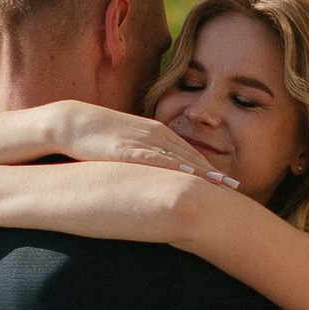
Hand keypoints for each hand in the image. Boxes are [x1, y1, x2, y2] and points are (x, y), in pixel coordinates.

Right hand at [53, 101, 235, 182]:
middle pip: (192, 156)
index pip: (190, 153)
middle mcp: (156, 135)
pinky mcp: (128, 149)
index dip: (210, 169)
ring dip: (201, 172)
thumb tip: (156, 179)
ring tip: (222, 186)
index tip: (228, 183)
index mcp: (157, 134)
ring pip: (180, 157)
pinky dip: (174, 167)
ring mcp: (143, 141)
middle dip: (214, 173)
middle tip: (236, 188)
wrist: (72, 122)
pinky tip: (187, 175)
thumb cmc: (98, 136)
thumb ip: (144, 159)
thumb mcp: (127, 147)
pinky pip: (156, 160)